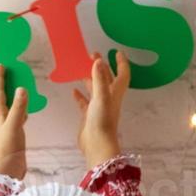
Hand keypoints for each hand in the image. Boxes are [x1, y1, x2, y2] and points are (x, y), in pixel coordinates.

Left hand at [0, 64, 29, 179]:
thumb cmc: (8, 147)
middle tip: (8, 71)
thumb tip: (21, 88)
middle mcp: (0, 118)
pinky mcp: (13, 133)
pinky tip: (25, 109)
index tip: (0, 65)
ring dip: (12, 95)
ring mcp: (6, 126)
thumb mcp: (14, 125)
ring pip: (9, 106)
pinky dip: (21, 109)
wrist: (9, 168)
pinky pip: (17, 116)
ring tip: (17, 85)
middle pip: (2, 97)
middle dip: (4, 84)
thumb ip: (18, 107)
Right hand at [73, 52, 129, 167]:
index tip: (116, 51)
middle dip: (101, 67)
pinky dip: (80, 95)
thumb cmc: (102, 120)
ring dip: (89, 78)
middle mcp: (108, 98)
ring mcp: (99, 107)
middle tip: (92, 55)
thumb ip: (99, 79)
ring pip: (95, 89)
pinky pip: (85, 102)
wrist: (97, 144)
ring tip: (80, 68)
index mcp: (115, 92)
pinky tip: (73, 90)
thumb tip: (98, 60)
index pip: (122, 74)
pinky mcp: (89, 116)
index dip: (121, 62)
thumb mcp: (101, 97)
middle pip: (107, 79)